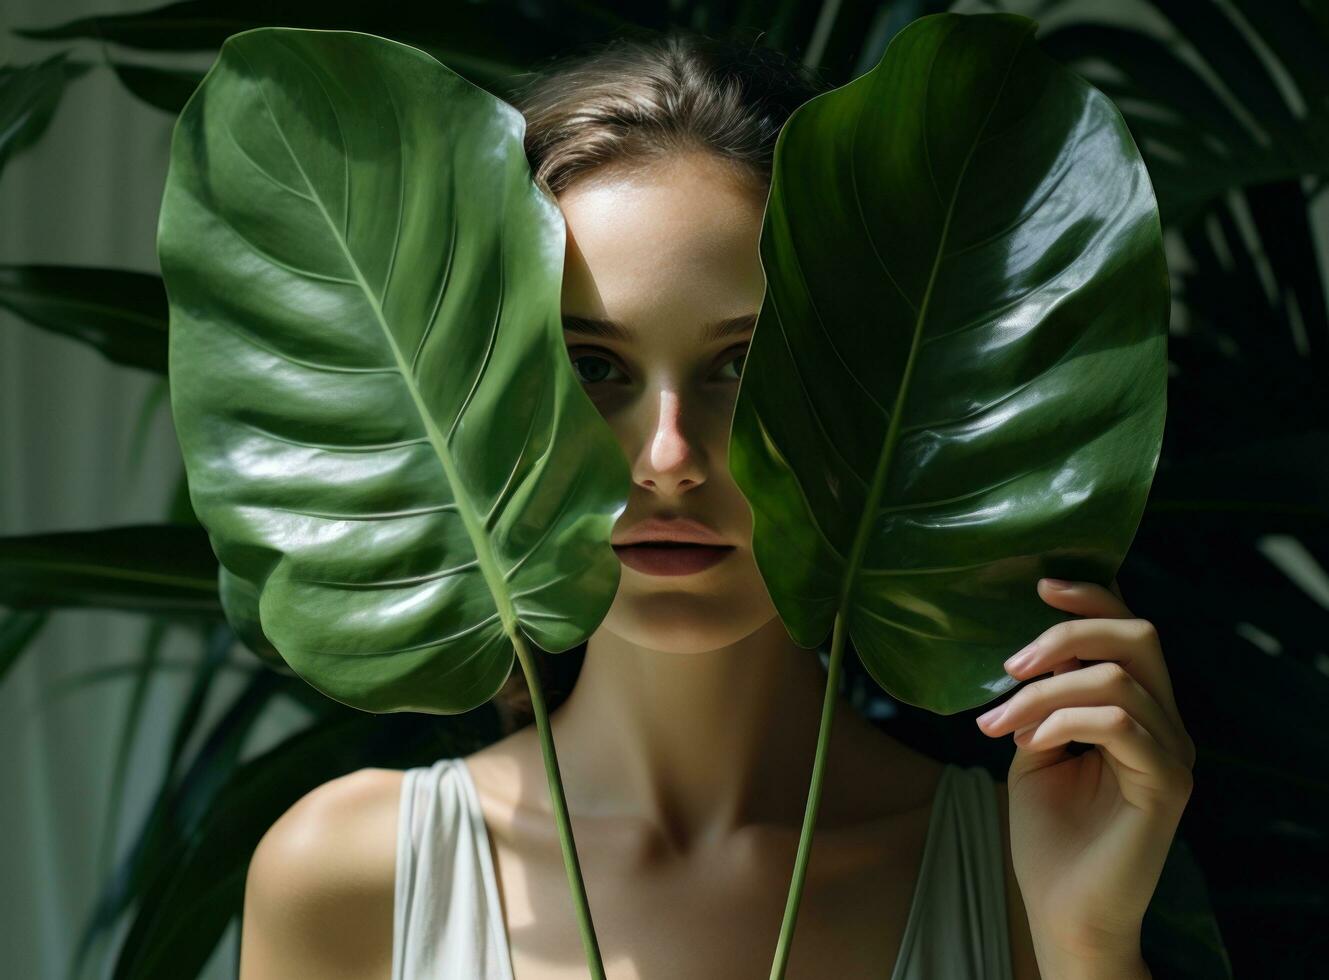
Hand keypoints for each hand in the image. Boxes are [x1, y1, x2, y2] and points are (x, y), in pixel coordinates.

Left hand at [974, 577, 1194, 967]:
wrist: (1062, 908)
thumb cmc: (1049, 832)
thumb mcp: (1034, 747)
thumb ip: (1042, 699)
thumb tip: (1030, 654)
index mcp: (1139, 708)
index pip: (1130, 631)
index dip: (1093, 597)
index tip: (1039, 585)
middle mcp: (1167, 723)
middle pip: (1138, 636)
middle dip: (1066, 635)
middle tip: (1010, 666)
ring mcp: (1173, 753)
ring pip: (1117, 679)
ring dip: (1044, 693)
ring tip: (999, 722)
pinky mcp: (1167, 785)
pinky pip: (1120, 724)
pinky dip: (1065, 721)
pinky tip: (1031, 742)